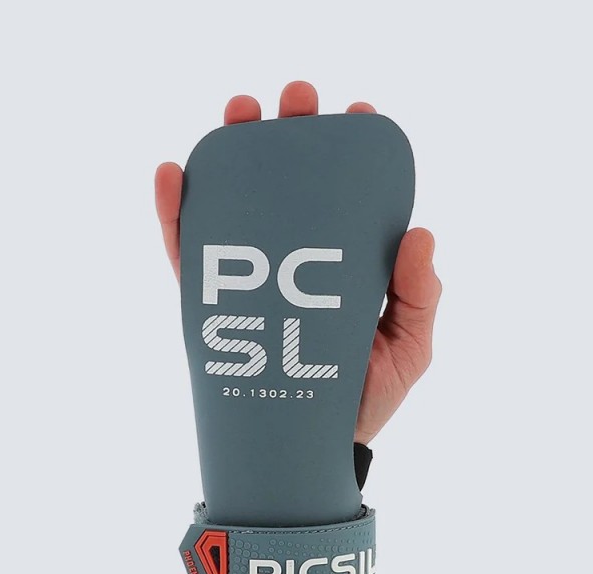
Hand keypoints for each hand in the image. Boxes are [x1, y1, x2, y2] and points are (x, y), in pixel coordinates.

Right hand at [155, 81, 440, 444]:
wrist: (313, 451)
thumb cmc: (366, 400)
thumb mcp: (409, 350)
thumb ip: (419, 297)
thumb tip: (420, 232)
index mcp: (344, 266)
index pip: (346, 197)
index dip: (351, 152)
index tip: (359, 115)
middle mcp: (295, 262)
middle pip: (288, 187)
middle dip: (290, 136)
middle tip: (295, 104)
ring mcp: (251, 280)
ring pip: (235, 207)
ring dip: (232, 154)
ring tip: (238, 114)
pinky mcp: (211, 306)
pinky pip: (187, 256)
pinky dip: (174, 215)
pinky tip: (171, 174)